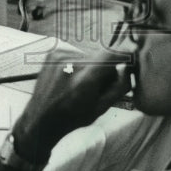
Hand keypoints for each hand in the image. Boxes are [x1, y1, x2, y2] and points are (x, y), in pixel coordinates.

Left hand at [13, 47, 132, 164]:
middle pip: (101, 56)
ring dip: (90, 66)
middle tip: (97, 84)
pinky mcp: (53, 53)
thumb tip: (130, 68)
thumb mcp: (101, 108)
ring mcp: (60, 56)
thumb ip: (119, 87)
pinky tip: (69, 79)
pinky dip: (77, 64)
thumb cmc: (72, 117)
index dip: (124, 56)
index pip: (113, 54)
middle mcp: (72, 63)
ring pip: (88, 55)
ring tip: (79, 84)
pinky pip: (75, 54)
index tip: (128, 61)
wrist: (41, 117)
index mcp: (85, 79)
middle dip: (105, 67)